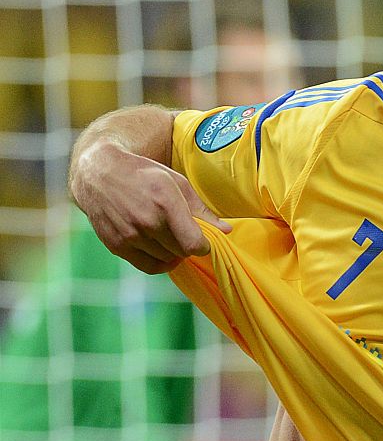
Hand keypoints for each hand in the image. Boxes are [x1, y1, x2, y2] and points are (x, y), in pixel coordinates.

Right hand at [73, 140, 230, 273]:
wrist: (99, 173)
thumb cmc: (145, 175)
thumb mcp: (177, 183)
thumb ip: (202, 210)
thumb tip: (227, 231)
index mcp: (165, 202)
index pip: (194, 243)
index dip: (204, 246)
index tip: (205, 241)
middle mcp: (146, 221)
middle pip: (182, 252)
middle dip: (188, 246)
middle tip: (186, 234)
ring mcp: (129, 235)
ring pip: (166, 260)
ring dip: (173, 253)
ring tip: (170, 237)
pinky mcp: (116, 245)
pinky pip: (148, 266)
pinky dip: (160, 263)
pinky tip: (162, 250)